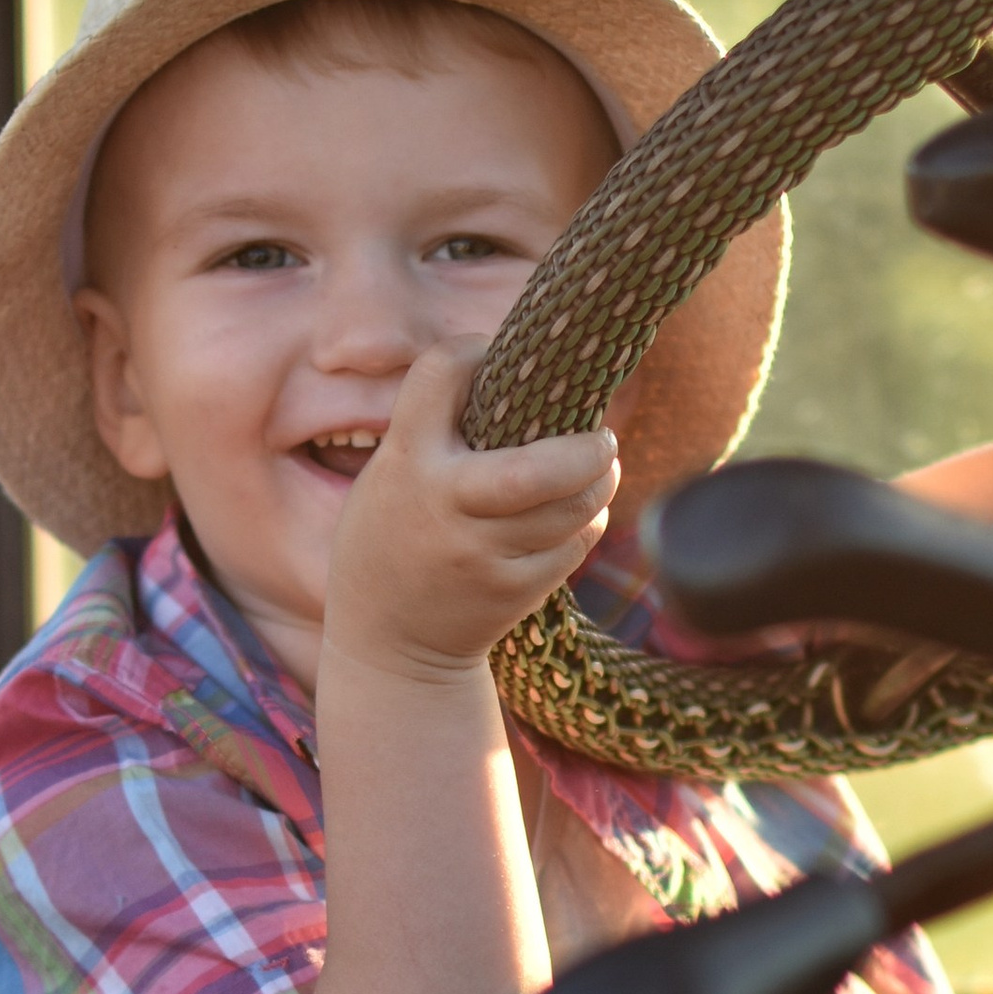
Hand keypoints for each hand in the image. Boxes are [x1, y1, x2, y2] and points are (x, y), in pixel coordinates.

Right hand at [323, 341, 617, 683]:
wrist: (390, 642)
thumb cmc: (394, 538)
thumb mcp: (390, 477)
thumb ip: (434, 431)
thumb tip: (511, 366)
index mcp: (406, 460)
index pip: (439, 375)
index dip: (470, 351)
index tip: (490, 355)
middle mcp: (446, 505)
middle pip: (540, 468)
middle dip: (587, 448)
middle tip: (602, 437)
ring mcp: (482, 554)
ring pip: (572, 509)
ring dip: (598, 483)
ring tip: (600, 469)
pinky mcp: (513, 591)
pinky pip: (574, 546)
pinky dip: (586, 524)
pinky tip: (578, 515)